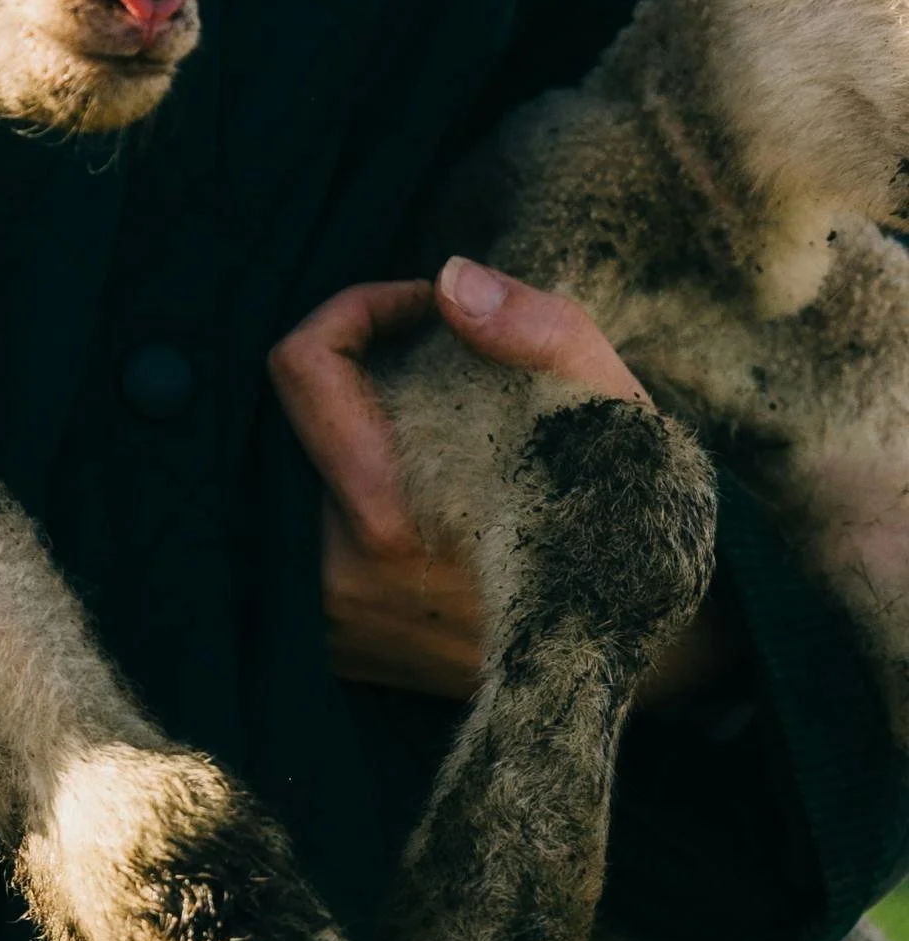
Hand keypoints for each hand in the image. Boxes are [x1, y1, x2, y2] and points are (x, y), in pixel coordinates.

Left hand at [268, 256, 735, 703]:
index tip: (425, 312)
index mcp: (386, 520)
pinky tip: (447, 505)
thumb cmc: (635, 526)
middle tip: (458, 378)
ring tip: (463, 448)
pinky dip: (374, 498)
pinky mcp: (339, 644)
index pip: (302, 370)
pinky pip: (324, 535)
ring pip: (315, 476)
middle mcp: (339, 579)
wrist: (639, 660)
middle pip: (306, 422)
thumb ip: (538, 333)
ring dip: (375, 440)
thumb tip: (449, 281)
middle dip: (374, 379)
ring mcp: (333, 619)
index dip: (356, 311)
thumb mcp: (616, 415)